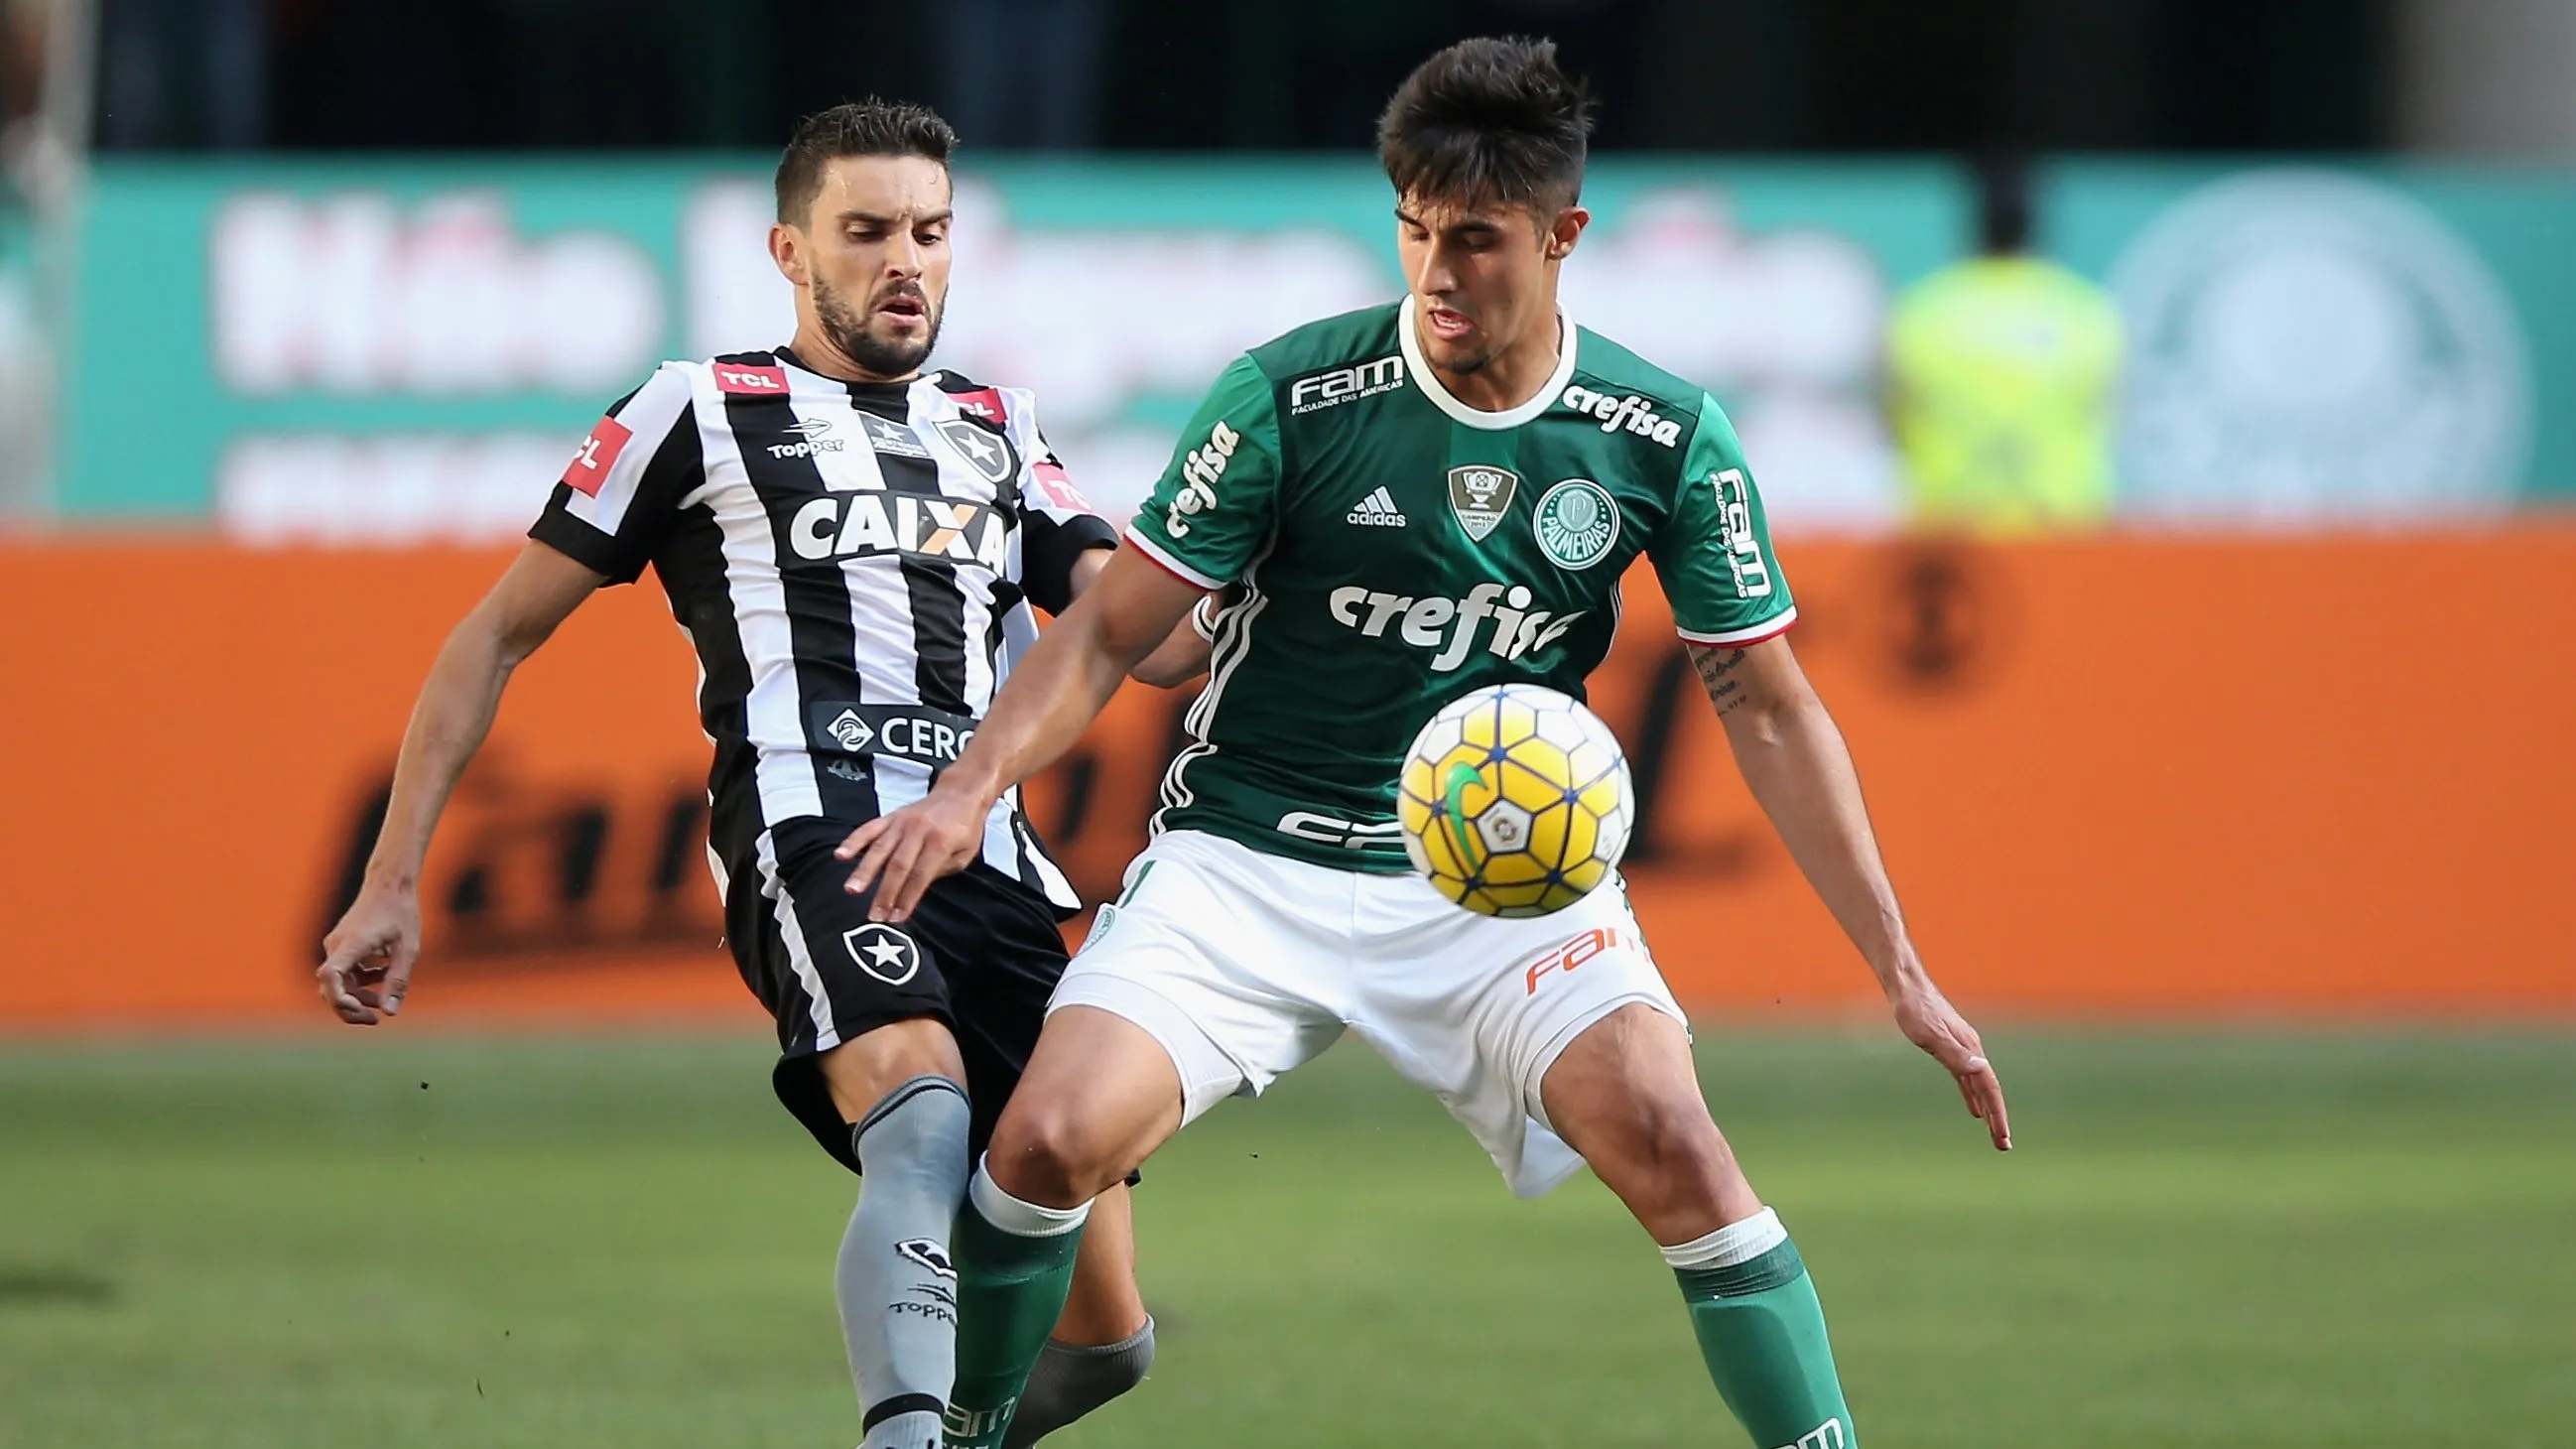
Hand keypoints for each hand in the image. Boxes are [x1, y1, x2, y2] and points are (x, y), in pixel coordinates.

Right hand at [317, 883, 421, 1025]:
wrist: (390, 884)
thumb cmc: (401, 913)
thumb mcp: (408, 950)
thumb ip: (398, 981)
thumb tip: (389, 1013)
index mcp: (353, 943)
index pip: (330, 975)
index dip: (338, 999)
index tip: (360, 1010)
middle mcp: (337, 945)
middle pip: (330, 987)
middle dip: (350, 1008)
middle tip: (375, 1019)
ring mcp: (337, 945)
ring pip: (338, 982)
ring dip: (357, 996)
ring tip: (384, 1001)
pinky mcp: (342, 945)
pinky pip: (344, 972)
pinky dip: (359, 981)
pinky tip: (383, 976)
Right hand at [836, 786, 991, 922]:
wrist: (960, 794)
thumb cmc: (964, 827)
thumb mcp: (964, 854)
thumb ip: (939, 871)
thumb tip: (913, 889)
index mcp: (940, 842)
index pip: (920, 876)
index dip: (907, 899)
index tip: (896, 917)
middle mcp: (918, 831)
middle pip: (897, 866)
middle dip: (884, 893)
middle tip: (873, 914)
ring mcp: (902, 823)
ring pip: (879, 849)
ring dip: (864, 871)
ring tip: (851, 889)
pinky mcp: (891, 817)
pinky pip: (869, 829)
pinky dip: (854, 842)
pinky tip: (841, 855)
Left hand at [1889, 978, 2011, 1150]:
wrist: (1906, 985)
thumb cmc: (1914, 1009)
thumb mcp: (1930, 1035)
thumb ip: (1955, 1054)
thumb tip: (1982, 1069)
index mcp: (1971, 1049)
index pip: (1989, 1089)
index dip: (1997, 1115)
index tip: (2002, 1139)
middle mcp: (1972, 1050)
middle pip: (1989, 1090)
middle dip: (1997, 1118)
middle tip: (2003, 1146)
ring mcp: (1962, 1049)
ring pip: (1979, 1087)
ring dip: (1987, 1110)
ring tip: (1994, 1132)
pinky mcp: (1950, 1047)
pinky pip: (1967, 1080)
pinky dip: (1972, 1096)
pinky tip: (1973, 1109)